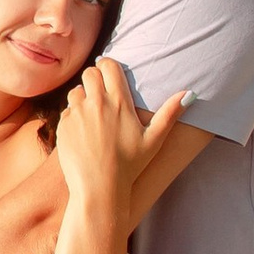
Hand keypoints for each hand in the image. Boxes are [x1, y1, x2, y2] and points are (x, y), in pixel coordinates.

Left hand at [55, 60, 184, 208]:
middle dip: (95, 78)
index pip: (109, 65)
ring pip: (76, 91)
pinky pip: (66, 111)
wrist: (99, 188)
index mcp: (119, 102)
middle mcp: (96, 103)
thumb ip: (170, 113)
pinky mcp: (63, 126)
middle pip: (90, 73)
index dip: (108, 66)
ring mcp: (77, 113)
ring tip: (93, 114)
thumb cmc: (130, 166)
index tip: (109, 72)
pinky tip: (83, 132)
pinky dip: (73, 116)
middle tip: (101, 92)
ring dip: (83, 96)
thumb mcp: (154, 140)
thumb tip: (190, 93)